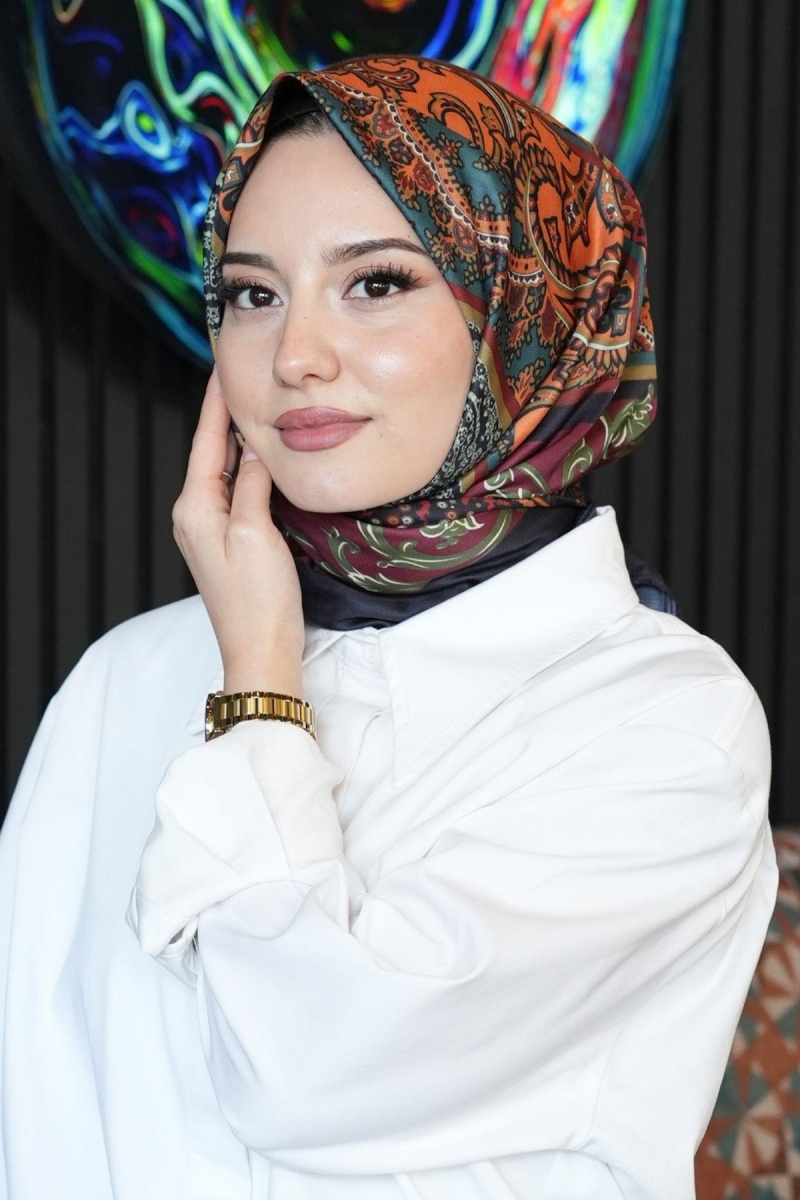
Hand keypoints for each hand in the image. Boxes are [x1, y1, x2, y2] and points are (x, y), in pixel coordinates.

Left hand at [172, 368, 305, 695]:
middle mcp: (195, 515)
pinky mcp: (229, 542)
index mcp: (194, 508)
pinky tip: (262, 458)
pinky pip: (235, 492)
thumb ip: (250, 483)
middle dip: (225, 413)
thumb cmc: (257, 601)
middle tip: (240, 374)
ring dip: (237, 440)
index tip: (223, 365)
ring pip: (223, 471)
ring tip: (253, 405)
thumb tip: (253, 447)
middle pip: (211, 451)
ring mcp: (210, 530)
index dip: (215, 401)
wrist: (261, 651)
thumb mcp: (255, 532)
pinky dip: (246, 469)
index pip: (204, 440)